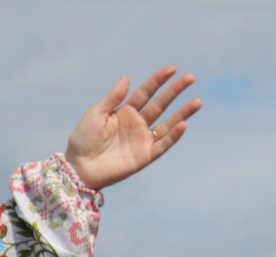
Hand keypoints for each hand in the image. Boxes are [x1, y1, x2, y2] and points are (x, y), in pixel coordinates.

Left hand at [65, 67, 201, 189]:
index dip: (158, 81)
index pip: (146, 93)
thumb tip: (127, 78)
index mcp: (125, 112)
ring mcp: (142, 140)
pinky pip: (162, 145)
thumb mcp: (95, 115)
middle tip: (190, 78)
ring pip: (167, 124)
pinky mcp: (144, 156)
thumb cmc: (83, 140)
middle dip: (175, 92)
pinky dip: (173, 136)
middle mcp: (137, 124)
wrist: (78, 167)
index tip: (172, 69)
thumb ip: (113, 98)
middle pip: (160, 105)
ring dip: (182, 114)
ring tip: (197, 102)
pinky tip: (182, 124)